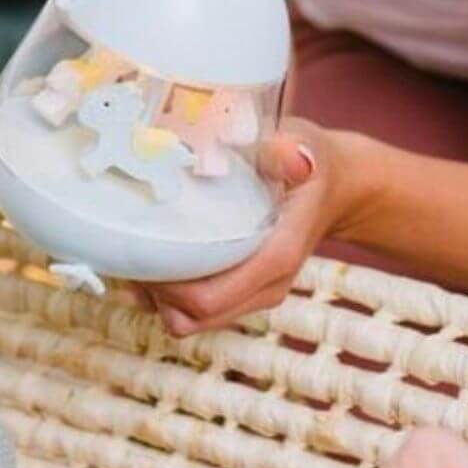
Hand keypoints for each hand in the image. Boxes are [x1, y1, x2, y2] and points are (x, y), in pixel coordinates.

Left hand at [134, 118, 364, 335]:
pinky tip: (155, 258)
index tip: (143, 247)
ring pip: (191, 321)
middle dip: (154, 290)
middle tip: (131, 246)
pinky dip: (168, 295)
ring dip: (158, 296)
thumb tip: (290, 154)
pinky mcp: (243, 292)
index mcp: (277, 256)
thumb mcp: (305, 146)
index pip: (211, 296)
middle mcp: (265, 286)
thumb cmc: (311, 162)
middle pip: (194, 317)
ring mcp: (254, 294)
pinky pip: (196, 312)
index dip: (168, 285)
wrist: (336, 186)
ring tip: (139, 251)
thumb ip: (292, 151)